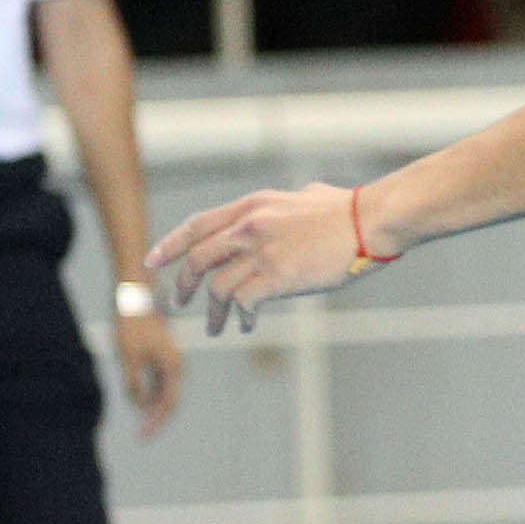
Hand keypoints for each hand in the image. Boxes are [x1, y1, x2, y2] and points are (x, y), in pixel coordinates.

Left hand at [114, 310, 181, 436]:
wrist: (136, 296)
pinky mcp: (161, 354)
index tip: (142, 436)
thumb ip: (133, 383)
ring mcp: (170, 360)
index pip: (169, 404)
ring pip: (164, 391)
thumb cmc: (133, 325)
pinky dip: (150, 392)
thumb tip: (137, 403)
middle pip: (170, 400)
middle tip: (142, 435)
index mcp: (173, 368)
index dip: (156, 423)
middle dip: (156, 419)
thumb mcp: (129, 357)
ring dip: (152, 406)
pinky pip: (159, 380)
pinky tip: (139, 399)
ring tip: (139, 419)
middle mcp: (176, 366)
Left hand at [151, 183, 370, 333]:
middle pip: (198, 259)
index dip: (170, 245)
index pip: (197, 225)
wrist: (372, 221)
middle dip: (184, 285)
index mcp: (252, 206)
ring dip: (213, 312)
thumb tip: (297, 201)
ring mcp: (261, 252)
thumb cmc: (351, 210)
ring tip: (215, 327)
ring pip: (218, 287)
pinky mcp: (277, 276)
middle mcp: (248, 227)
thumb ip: (288, 204)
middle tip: (179, 302)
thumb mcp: (306, 196)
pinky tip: (247, 325)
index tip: (152, 262)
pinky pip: (244, 303)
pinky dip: (242, 317)